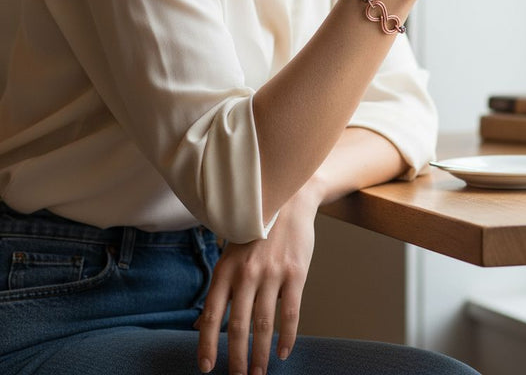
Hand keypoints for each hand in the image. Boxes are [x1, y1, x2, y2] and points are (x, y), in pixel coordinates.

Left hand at [196, 185, 320, 374]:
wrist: (289, 198)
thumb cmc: (256, 229)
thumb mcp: (231, 252)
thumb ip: (219, 288)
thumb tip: (200, 324)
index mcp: (225, 268)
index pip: (211, 314)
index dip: (207, 344)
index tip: (207, 368)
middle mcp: (246, 273)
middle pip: (238, 326)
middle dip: (236, 358)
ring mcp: (272, 273)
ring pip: (264, 325)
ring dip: (260, 355)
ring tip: (259, 373)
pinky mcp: (296, 273)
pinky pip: (291, 313)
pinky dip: (287, 337)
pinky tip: (284, 352)